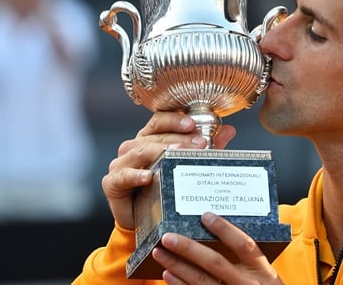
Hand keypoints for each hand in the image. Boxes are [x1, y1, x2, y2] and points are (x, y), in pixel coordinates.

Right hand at [102, 111, 236, 229]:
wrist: (148, 222)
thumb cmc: (167, 189)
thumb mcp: (189, 166)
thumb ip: (208, 147)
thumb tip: (229, 131)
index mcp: (150, 138)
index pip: (160, 120)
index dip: (175, 119)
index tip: (193, 124)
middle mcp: (133, 147)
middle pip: (154, 136)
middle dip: (177, 139)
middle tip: (199, 144)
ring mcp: (121, 163)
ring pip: (140, 151)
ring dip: (160, 151)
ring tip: (178, 154)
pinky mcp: (112, 183)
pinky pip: (123, 176)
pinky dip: (135, 175)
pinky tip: (149, 177)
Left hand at [153, 212, 281, 284]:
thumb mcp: (267, 276)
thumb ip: (249, 260)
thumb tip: (220, 233)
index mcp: (263, 271)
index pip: (243, 245)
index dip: (224, 229)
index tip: (206, 216)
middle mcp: (247, 284)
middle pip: (215, 263)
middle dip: (189, 248)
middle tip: (168, 237)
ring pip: (201, 281)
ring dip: (178, 266)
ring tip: (161, 253)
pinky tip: (168, 274)